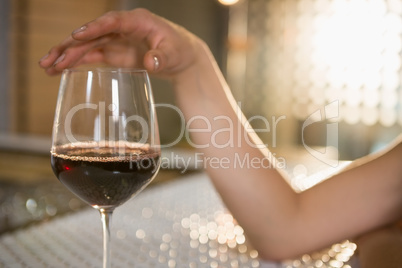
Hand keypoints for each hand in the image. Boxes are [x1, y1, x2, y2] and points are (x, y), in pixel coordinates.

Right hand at [38, 8, 202, 77]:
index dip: (94, 28)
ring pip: (87, 45)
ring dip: (67, 55)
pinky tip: (60, 70)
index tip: (77, 36)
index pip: (112, 22)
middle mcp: (122, 28)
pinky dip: (76, 62)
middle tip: (51, 59)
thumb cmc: (179, 50)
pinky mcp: (113, 53)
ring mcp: (116, 40)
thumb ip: (161, 57)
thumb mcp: (174, 54)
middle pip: (92, 34)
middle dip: (70, 45)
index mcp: (137, 21)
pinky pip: (91, 56)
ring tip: (47, 67)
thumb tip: (149, 61)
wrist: (181, 58)